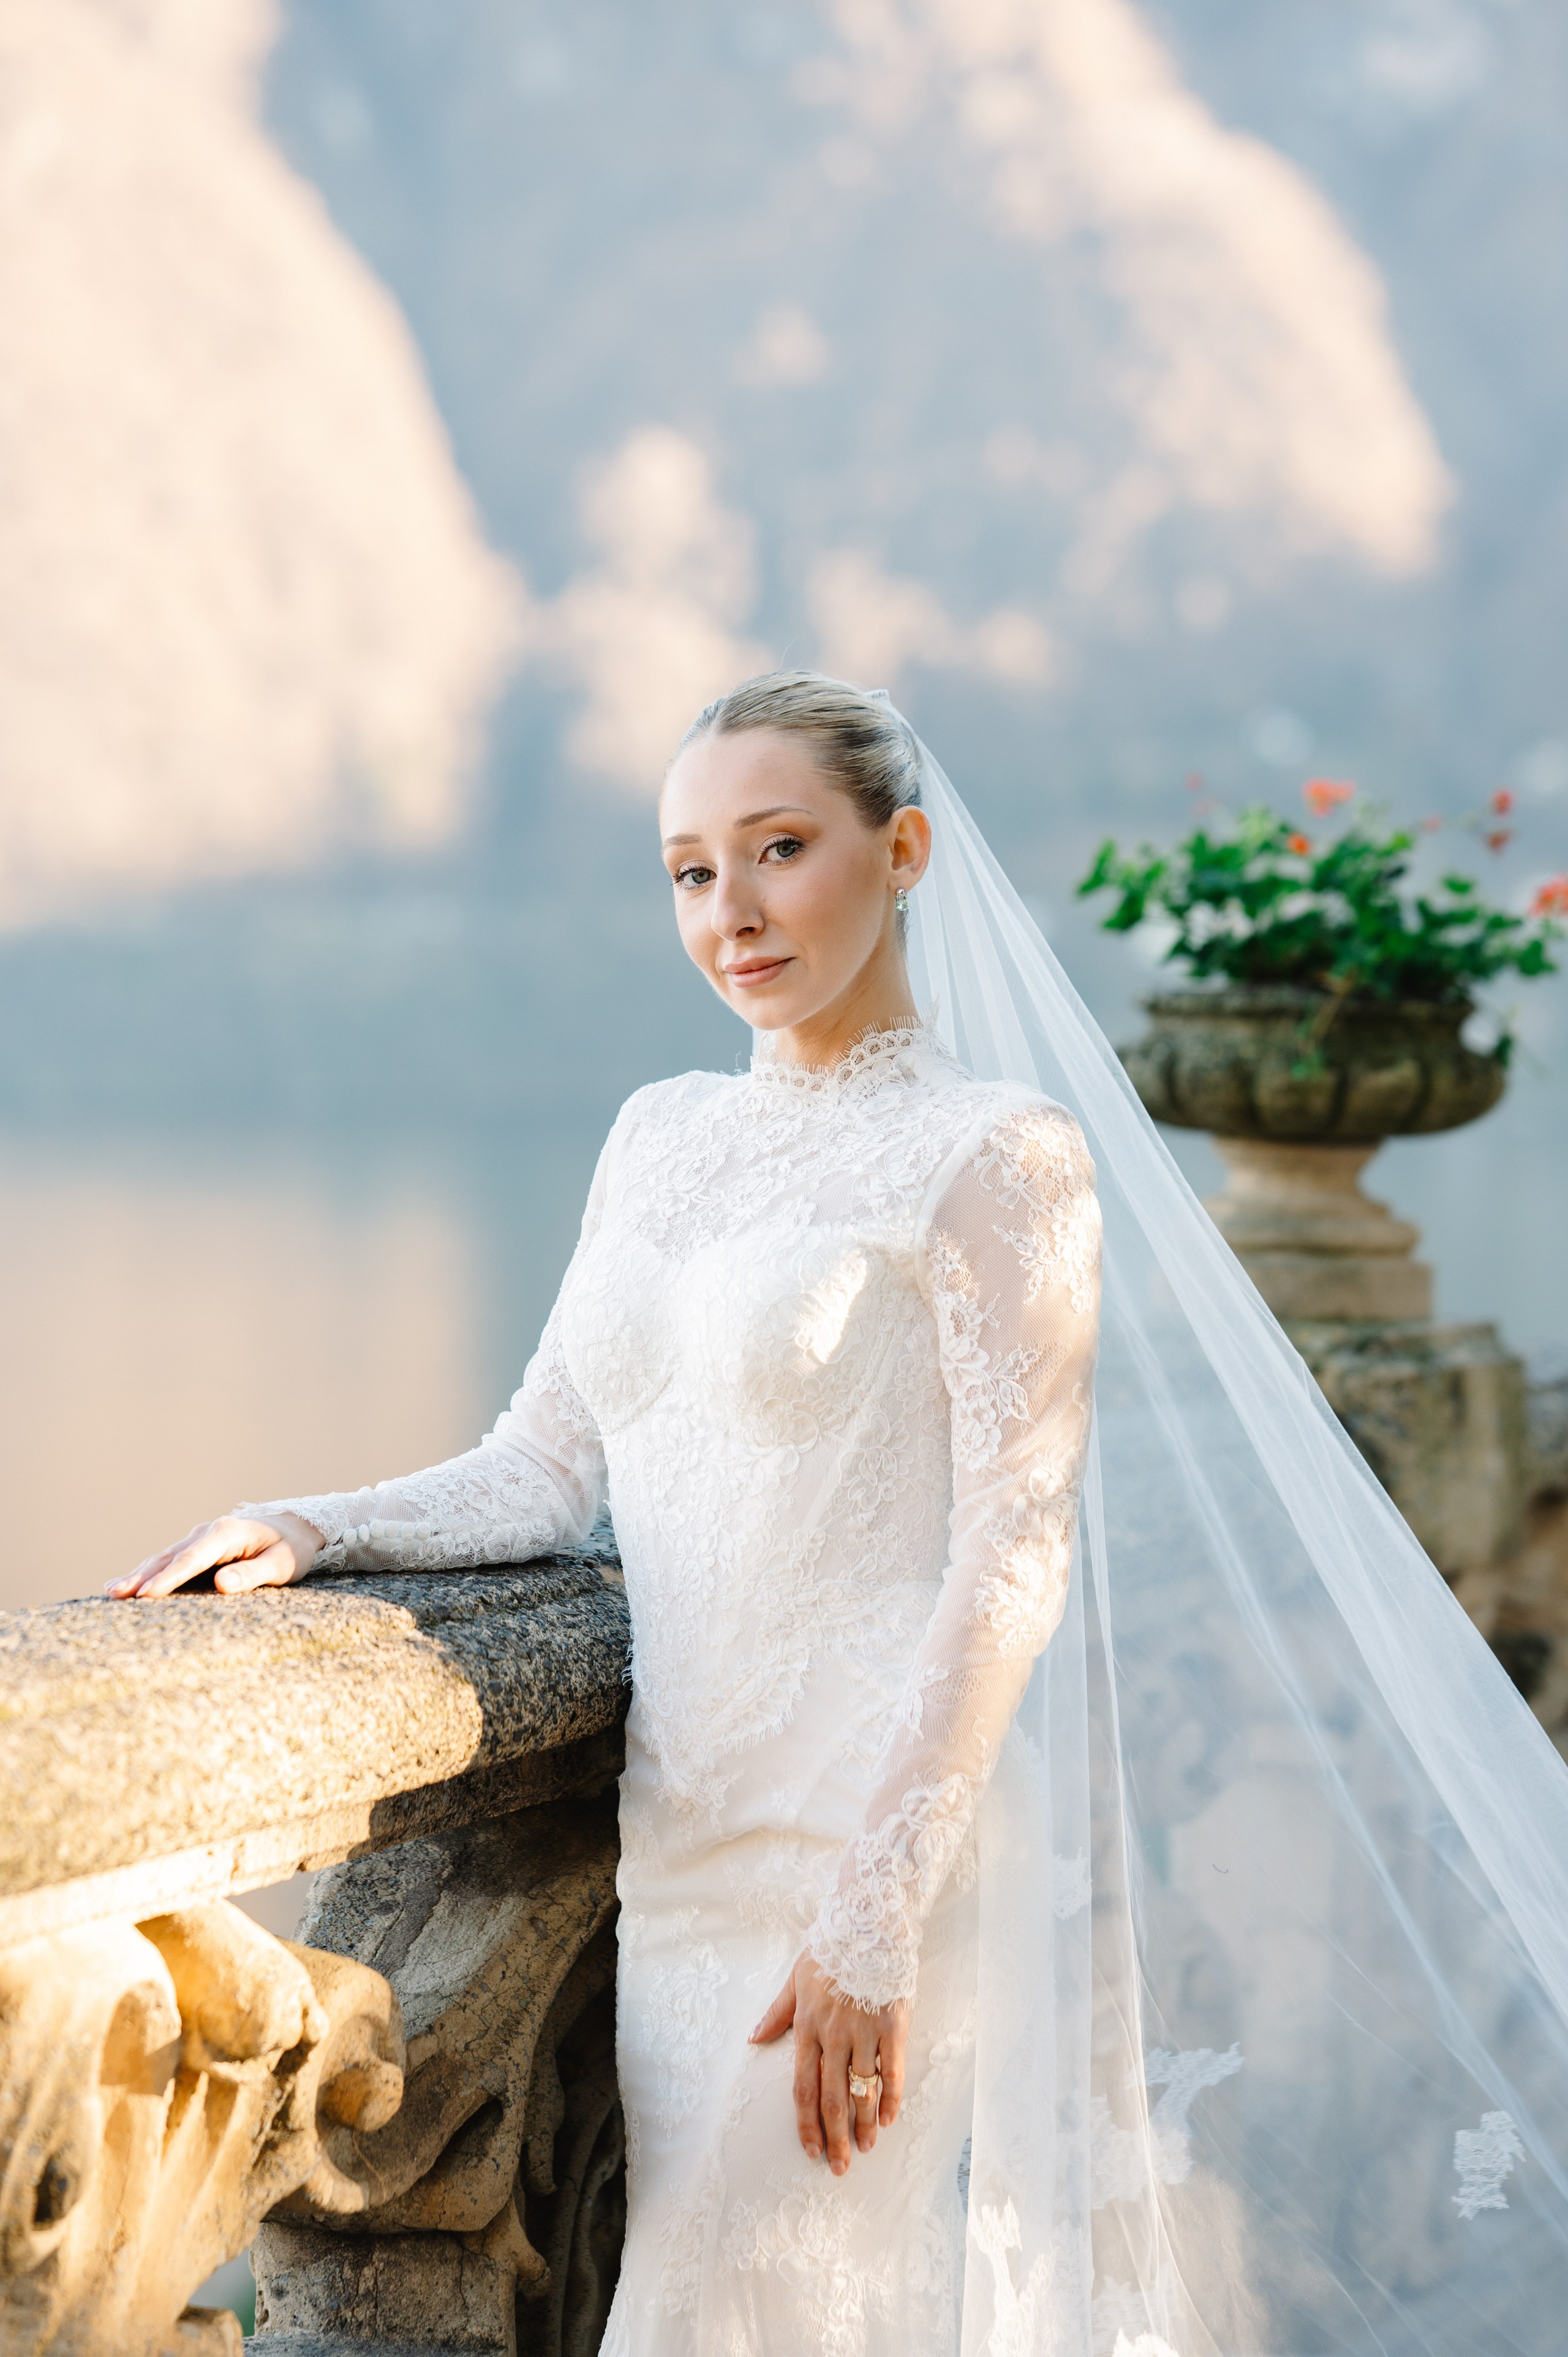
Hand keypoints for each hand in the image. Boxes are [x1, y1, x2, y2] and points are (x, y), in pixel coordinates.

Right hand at [105, 1511, 325, 1599]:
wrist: (296, 1527)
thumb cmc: (291, 1549)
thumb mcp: (282, 1565)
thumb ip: (253, 1573)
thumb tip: (221, 1584)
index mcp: (227, 1533)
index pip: (192, 1559)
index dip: (168, 1578)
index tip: (146, 1595)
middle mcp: (208, 1532)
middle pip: (171, 1557)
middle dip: (143, 1576)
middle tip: (116, 1594)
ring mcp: (201, 1538)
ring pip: (165, 1557)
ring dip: (139, 1574)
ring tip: (112, 1591)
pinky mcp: (198, 1547)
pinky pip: (170, 1560)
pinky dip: (148, 1571)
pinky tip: (127, 1583)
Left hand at [750, 1950, 906, 2175]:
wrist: (869, 1922)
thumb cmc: (830, 1950)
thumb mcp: (795, 1979)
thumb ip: (777, 2013)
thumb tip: (753, 2039)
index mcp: (808, 2027)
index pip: (803, 2087)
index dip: (806, 2123)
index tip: (809, 2149)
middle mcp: (834, 2035)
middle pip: (832, 2097)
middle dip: (835, 2137)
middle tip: (839, 2167)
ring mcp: (864, 2031)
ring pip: (861, 2089)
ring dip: (863, 2124)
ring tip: (866, 2147)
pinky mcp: (892, 2026)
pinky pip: (892, 2070)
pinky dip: (890, 2098)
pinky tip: (889, 2118)